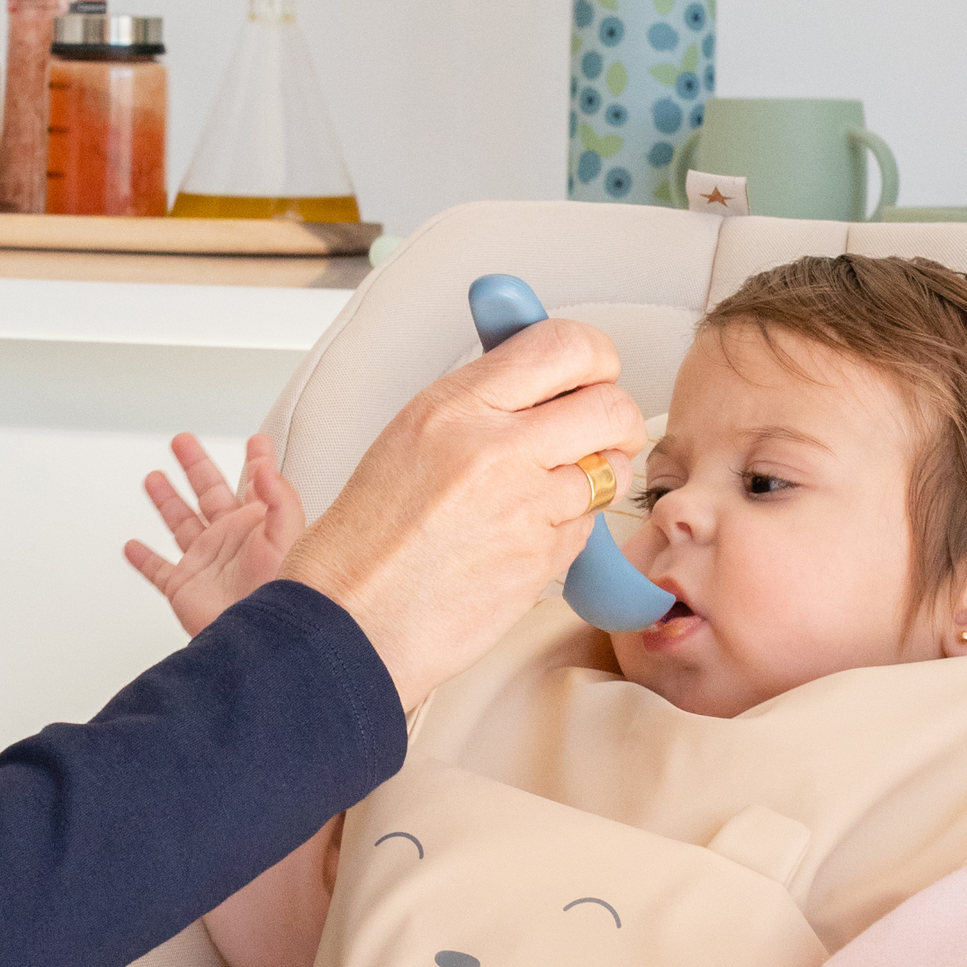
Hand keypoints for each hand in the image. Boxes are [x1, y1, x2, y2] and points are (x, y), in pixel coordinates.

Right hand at [125, 434, 305, 636]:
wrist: (260, 640)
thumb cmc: (284, 595)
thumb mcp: (288, 538)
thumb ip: (280, 498)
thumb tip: (266, 467)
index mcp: (257, 525)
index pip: (256, 483)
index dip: (257, 459)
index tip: (257, 441)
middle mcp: (230, 540)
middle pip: (208, 492)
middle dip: (196, 465)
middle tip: (183, 442)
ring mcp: (206, 563)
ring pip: (180, 523)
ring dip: (167, 500)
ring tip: (154, 478)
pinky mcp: (185, 587)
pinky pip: (158, 571)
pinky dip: (143, 559)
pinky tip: (132, 546)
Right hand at [280, 319, 646, 708]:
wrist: (350, 620)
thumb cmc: (367, 538)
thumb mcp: (410, 437)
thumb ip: (482, 401)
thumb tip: (544, 378)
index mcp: (456, 407)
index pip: (564, 346)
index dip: (596, 357)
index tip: (593, 373)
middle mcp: (496, 450)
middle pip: (611, 407)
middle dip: (616, 421)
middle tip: (597, 434)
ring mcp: (525, 509)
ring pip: (609, 472)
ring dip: (592, 480)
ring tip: (545, 495)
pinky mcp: (542, 561)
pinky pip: (587, 529)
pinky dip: (567, 530)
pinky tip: (520, 539)